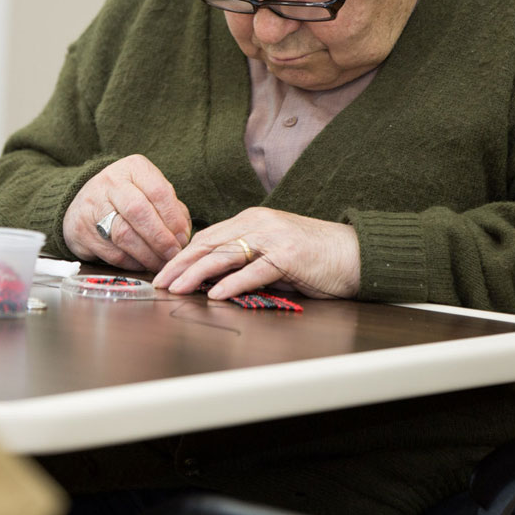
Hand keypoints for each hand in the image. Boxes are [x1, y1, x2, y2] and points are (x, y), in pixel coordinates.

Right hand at [62, 154, 190, 270]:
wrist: (86, 200)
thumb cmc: (130, 197)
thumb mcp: (150, 191)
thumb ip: (171, 209)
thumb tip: (183, 237)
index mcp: (134, 168)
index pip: (158, 191)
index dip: (173, 218)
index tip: (183, 238)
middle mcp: (111, 182)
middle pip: (138, 211)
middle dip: (160, 238)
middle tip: (174, 254)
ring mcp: (92, 205)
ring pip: (123, 235)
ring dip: (148, 255)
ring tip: (161, 264)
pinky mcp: (80, 230)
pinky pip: (112, 253)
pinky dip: (132, 263)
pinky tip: (143, 264)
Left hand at [151, 207, 359, 299]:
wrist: (355, 254)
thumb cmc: (316, 257)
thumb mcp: (274, 254)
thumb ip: (247, 261)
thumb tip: (215, 281)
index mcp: (253, 220)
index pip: (208, 236)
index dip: (183, 254)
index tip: (164, 272)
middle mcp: (260, 224)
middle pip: (209, 243)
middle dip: (180, 263)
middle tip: (159, 281)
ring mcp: (274, 238)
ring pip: (225, 254)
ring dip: (196, 273)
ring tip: (176, 287)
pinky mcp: (288, 255)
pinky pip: (254, 270)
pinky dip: (232, 283)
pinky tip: (215, 294)